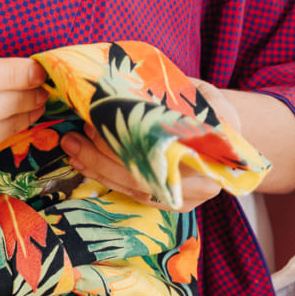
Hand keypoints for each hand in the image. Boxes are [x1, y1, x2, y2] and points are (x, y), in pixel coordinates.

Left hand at [59, 78, 240, 211]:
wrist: (222, 131)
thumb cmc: (204, 106)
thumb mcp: (193, 92)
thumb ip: (168, 96)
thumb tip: (123, 90)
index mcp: (216, 149)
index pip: (162, 148)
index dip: (127, 137)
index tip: (98, 120)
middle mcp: (205, 181)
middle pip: (145, 174)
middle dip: (103, 156)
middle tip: (73, 137)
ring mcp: (187, 198)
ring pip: (135, 188)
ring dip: (97, 168)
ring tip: (71, 148)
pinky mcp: (170, 205)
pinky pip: (132, 195)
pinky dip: (105, 178)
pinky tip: (82, 162)